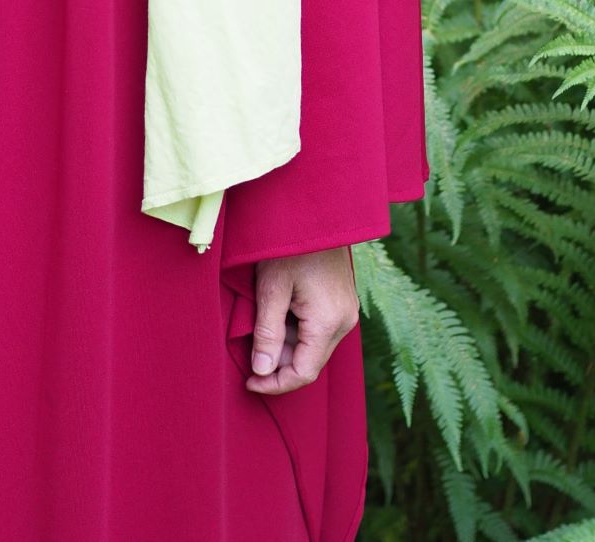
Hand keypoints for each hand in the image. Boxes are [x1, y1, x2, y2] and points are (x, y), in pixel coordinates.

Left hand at [246, 245, 358, 395]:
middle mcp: (344, 321)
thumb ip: (267, 332)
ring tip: (259, 327)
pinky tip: (276, 314)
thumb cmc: (290, 244)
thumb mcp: (272, 287)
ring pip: (313, 346)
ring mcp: (346, 311)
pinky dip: (296, 330)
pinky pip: (318, 329)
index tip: (249, 381)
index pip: (303, 372)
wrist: (317, 209)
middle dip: (278, 363)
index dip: (275, 384)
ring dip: (286, 345)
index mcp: (328, 322)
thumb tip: (262, 371)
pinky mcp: (342, 302)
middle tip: (248, 353)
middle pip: (309, 361)